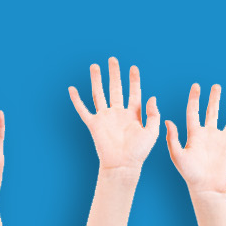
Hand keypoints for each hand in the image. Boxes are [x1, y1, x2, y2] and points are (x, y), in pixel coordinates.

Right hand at [68, 58, 160, 172]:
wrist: (123, 165)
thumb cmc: (139, 152)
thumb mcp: (152, 132)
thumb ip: (153, 114)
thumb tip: (151, 97)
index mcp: (132, 114)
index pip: (133, 92)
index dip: (134, 80)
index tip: (134, 67)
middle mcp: (118, 113)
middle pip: (115, 88)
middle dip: (114, 74)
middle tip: (113, 60)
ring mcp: (105, 117)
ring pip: (99, 94)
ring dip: (97, 80)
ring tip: (95, 66)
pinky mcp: (94, 124)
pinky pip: (83, 110)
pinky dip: (77, 100)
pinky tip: (72, 89)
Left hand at [165, 83, 225, 195]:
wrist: (206, 188)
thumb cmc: (190, 174)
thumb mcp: (177, 155)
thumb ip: (173, 138)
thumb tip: (168, 121)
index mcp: (195, 134)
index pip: (194, 112)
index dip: (194, 99)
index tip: (196, 86)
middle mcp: (210, 134)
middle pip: (213, 112)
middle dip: (215, 99)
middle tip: (216, 86)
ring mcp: (223, 140)